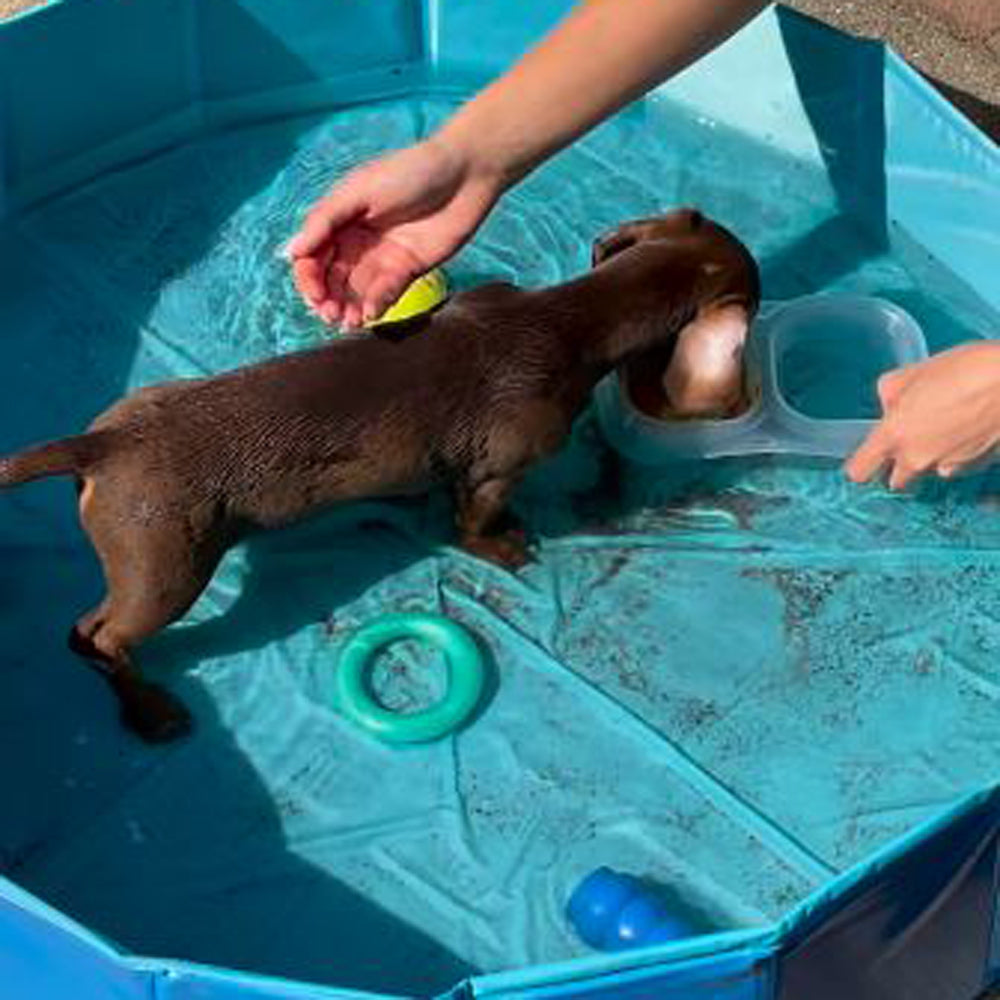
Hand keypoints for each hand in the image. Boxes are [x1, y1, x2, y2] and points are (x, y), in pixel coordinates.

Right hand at [286, 138, 500, 327]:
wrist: (464, 176)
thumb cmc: (410, 171)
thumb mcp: (360, 189)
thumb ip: (325, 221)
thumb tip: (290, 252)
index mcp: (340, 220)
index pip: (312, 256)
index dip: (308, 278)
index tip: (314, 294)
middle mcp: (356, 241)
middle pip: (331, 278)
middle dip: (326, 299)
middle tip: (329, 315)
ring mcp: (381, 257)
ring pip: (355, 291)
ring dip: (348, 308)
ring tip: (348, 322)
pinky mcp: (407, 269)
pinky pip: (385, 293)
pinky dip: (375, 304)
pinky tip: (370, 313)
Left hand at [845, 341, 999, 489]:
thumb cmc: (966, 370)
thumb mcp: (913, 372)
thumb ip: (890, 394)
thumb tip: (890, 408)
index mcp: (894, 435)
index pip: (860, 471)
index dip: (861, 466)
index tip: (867, 459)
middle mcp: (917, 458)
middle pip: (895, 480)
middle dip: (897, 465)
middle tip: (909, 438)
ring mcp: (947, 466)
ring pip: (927, 472)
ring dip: (929, 458)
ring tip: (944, 426)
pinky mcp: (973, 467)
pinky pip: (954, 466)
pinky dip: (955, 455)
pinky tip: (966, 429)